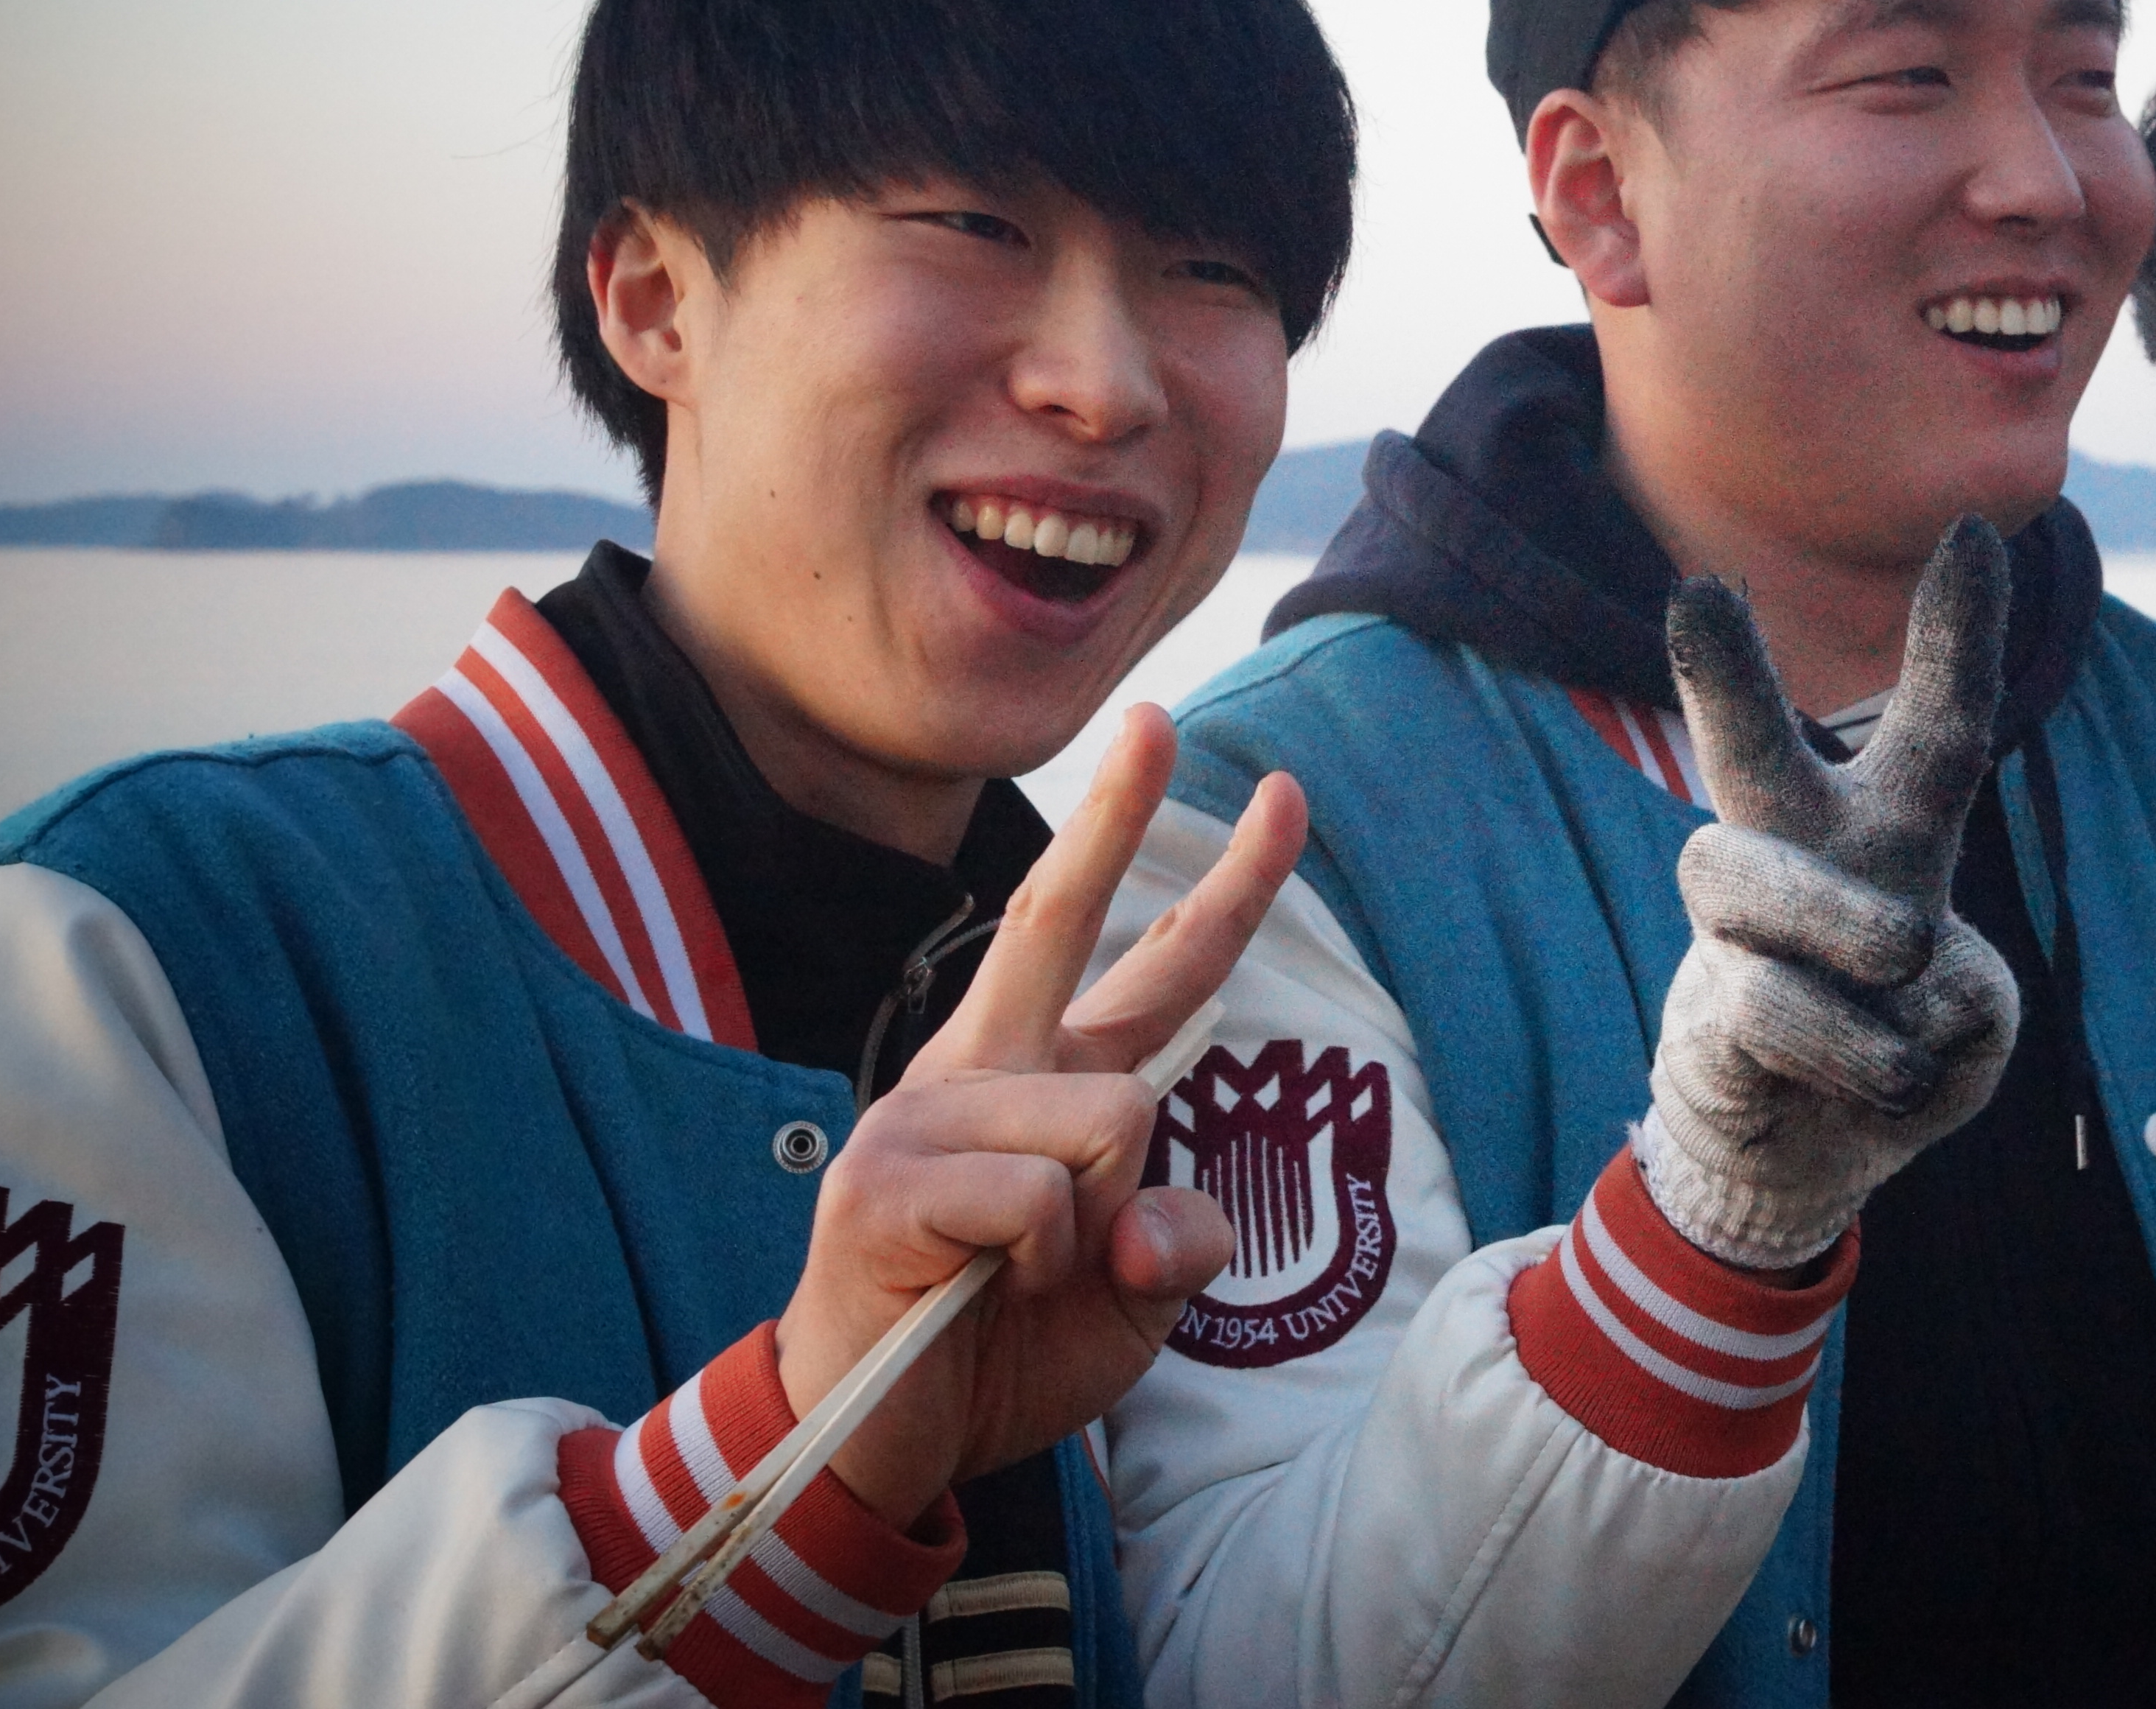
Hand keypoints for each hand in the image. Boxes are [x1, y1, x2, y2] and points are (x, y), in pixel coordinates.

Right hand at [774, 708, 1306, 1521]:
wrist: (877, 1439)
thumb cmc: (1003, 1347)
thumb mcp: (1136, 1298)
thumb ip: (1180, 1235)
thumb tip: (1156, 1213)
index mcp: (1047, 1081)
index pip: (1152, 967)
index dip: (1223, 886)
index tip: (1278, 794)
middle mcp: (985, 1068)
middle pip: (1058, 914)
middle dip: (1115, 811)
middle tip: (1153, 715)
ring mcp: (927, 1113)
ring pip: (1107, 1116)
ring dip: (1099, 1226)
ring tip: (1025, 1281)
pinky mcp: (886, 1180)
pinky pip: (1039, 1199)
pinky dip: (1043, 1265)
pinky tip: (983, 1291)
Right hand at [1637, 517, 2021, 1272]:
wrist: (1805, 1151)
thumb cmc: (1894, 1041)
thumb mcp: (1971, 1015)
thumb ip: (1962, 1000)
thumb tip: (1902, 990)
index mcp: (1889, 827)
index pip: (1935, 724)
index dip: (1959, 635)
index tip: (1975, 529)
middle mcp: (1798, 849)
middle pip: (1755, 753)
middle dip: (1728, 676)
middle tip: (1696, 591)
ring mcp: (1739, 928)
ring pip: (1785, 898)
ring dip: (1861, 939)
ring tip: (1911, 971)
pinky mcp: (1711, 1012)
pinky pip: (1784, 1014)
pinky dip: (1866, 1055)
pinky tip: (1892, 1078)